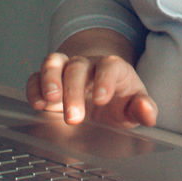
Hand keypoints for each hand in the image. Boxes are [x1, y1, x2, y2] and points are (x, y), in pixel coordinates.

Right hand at [26, 49, 157, 128]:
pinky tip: (38, 104)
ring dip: (50, 79)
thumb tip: (148, 112)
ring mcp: (65, 69)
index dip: (105, 80)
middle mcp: (87, 65)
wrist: (99, 92)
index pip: (110, 66)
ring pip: (54, 62)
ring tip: (51, 101)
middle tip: (74, 118)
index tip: (101, 100)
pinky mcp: (47, 81)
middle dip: (74, 91)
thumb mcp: (133, 105)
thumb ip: (143, 109)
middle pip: (78, 67)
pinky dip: (34, 89)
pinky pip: (36, 77)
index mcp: (113, 68)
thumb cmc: (118, 99)